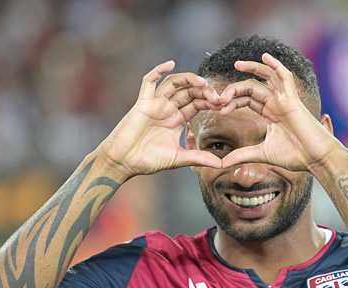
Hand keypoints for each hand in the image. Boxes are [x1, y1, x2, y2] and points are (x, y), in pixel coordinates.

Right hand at [99, 61, 222, 177]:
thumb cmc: (148, 161)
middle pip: (189, 92)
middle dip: (205, 92)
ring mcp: (155, 104)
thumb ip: (198, 158)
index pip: (197, 104)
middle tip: (218, 97)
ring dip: (189, 80)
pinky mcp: (142, 103)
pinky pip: (149, 82)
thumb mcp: (178, 159)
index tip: (223, 105)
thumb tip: (220, 164)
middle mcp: (167, 109)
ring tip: (203, 83)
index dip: (210, 102)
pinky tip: (170, 64)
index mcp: (177, 119)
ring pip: (174, 84)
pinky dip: (158, 70)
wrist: (124, 162)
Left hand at [218, 53, 341, 171]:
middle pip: (252, 88)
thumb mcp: (261, 154)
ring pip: (266, 78)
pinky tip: (265, 56)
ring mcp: (285, 100)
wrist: (315, 159)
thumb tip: (222, 164)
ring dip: (252, 68)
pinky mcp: (292, 100)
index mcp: (270, 113)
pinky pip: (285, 77)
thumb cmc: (294, 156)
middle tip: (219, 98)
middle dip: (234, 90)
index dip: (232, 102)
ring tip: (237, 64)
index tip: (218, 109)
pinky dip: (276, 65)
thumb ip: (242, 155)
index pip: (247, 99)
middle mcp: (277, 103)